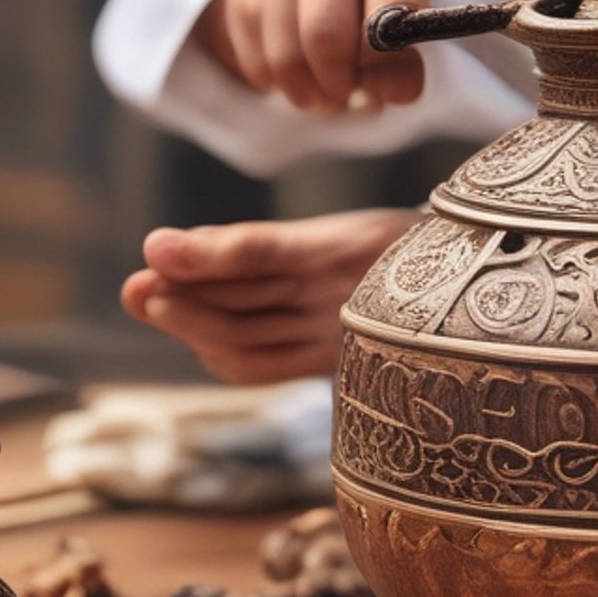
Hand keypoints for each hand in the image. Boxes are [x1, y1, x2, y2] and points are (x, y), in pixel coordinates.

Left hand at [122, 207, 423, 383]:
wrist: (462, 290)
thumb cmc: (386, 249)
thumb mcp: (336, 229)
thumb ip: (253, 245)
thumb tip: (165, 250)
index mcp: (344, 245)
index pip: (263, 250)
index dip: (207, 253)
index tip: (154, 248)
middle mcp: (340, 294)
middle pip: (244, 300)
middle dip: (182, 294)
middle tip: (135, 286)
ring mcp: (337, 336)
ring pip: (247, 339)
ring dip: (192, 326)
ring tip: (153, 305)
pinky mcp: (334, 366)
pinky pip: (263, 367)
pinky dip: (220, 353)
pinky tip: (198, 338)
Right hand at [195, 0, 428, 112]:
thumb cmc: (372, 3)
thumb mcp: (404, 24)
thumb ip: (404, 62)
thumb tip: (388, 92)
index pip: (390, 14)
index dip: (389, 65)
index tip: (389, 83)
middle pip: (327, 37)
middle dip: (342, 83)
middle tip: (351, 92)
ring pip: (289, 60)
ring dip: (313, 94)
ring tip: (329, 91)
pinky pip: (261, 66)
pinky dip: (284, 86)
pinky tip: (302, 72)